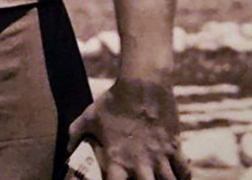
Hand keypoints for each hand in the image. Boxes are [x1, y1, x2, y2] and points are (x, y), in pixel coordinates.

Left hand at [69, 80, 190, 179]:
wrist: (142, 82)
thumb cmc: (114, 99)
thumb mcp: (90, 116)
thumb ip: (76, 133)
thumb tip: (67, 147)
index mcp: (117, 159)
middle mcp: (139, 163)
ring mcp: (159, 156)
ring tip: (159, 179)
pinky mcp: (174, 146)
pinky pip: (184, 171)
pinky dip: (184, 176)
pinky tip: (180, 178)